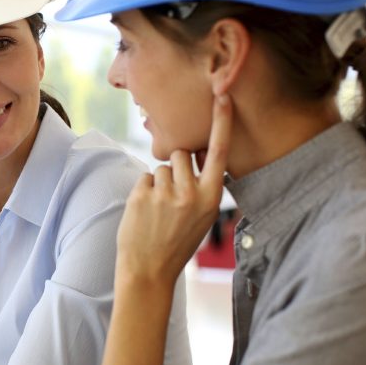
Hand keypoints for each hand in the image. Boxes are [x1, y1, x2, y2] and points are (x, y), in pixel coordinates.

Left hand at [116, 93, 232, 285]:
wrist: (149, 269)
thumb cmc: (177, 241)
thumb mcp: (201, 216)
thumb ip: (202, 186)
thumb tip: (192, 154)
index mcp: (212, 197)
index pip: (219, 151)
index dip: (221, 121)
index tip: (222, 94)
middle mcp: (191, 193)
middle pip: (180, 153)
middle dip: (175, 166)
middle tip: (172, 196)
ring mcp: (166, 194)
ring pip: (161, 166)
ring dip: (159, 181)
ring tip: (159, 209)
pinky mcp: (143, 195)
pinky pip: (145, 177)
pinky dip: (144, 190)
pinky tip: (146, 212)